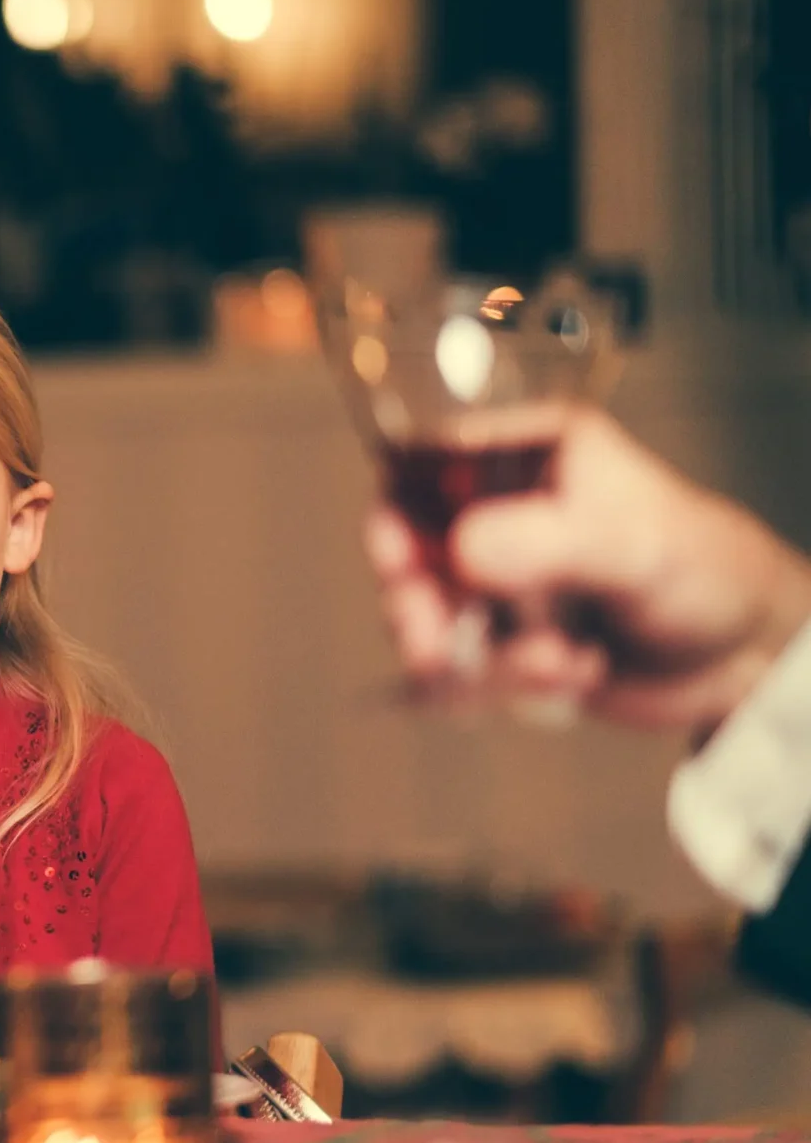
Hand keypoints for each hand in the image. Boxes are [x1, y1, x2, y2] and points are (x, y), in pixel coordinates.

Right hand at [366, 408, 810, 733]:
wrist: (746, 659)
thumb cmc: (709, 573)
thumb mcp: (635, 546)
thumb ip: (550, 541)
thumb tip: (462, 549)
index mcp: (529, 454)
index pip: (425, 463)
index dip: (396, 509)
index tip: (399, 558)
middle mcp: (499, 513)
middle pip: (406, 553)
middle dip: (418, 609)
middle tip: (434, 647)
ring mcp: (495, 581)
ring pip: (426, 623)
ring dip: (479, 661)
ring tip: (557, 664)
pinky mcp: (499, 641)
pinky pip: (455, 673)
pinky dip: (503, 688)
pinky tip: (573, 675)